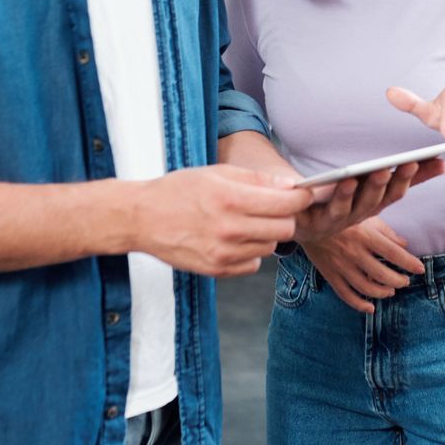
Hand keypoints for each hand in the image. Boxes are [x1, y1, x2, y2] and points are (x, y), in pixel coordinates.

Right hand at [132, 165, 314, 276]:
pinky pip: (253, 264)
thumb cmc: (178, 190)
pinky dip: (250, 253)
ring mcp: (223, 253)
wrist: (142, 218)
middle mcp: (230, 229)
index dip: (301, 197)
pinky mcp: (217, 270)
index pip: (287, 203)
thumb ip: (257, 180)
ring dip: (266, 235)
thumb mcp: (217, 173)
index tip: (303, 194)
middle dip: (285, 216)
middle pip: (285, 229)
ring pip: (270, 247)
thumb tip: (290, 185)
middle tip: (272, 208)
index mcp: (232, 199)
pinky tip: (233, 239)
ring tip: (245, 222)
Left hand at [293, 159, 444, 242]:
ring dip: (372, 188)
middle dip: (397, 180)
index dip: (418, 176)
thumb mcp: (371, 182)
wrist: (298, 219)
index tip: (439, 160)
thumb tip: (441, 161)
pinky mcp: (321, 221)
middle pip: (383, 198)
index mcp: (374, 204)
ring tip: (381, 169)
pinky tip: (348, 179)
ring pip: (361, 204)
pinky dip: (342, 193)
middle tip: (409, 163)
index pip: (401, 189)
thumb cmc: (337, 197)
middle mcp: (361, 213)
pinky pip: (333, 207)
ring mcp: (342, 219)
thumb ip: (401, 175)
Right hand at [304, 218, 425, 312]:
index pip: (393, 254)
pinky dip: (360, 305)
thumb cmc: (341, 217)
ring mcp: (341, 266)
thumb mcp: (365, 217)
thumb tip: (405, 246)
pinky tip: (370, 308)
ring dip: (382, 293)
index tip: (420, 269)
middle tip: (405, 281)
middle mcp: (354, 252)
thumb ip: (386, 232)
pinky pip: (346, 295)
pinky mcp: (330, 275)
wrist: (307, 221)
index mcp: (365, 236)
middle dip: (399, 281)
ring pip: (366, 288)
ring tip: (391, 290)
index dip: (410, 263)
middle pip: (382, 275)